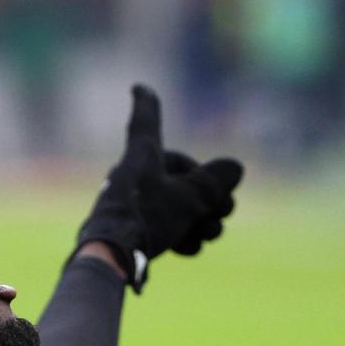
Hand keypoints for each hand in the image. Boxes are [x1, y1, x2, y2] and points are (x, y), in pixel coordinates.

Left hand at [76, 85, 242, 291]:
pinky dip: (180, 236)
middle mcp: (134, 175)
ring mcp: (133, 204)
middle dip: (210, 196)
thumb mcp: (192, 198)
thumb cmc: (147, 219)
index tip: (138, 87)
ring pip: (177, 205)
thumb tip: (233, 168)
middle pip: (181, 176)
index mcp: (142, 155)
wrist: (111, 258)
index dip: (147, 104)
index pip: (146, 122)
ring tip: (209, 233)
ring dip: (201, 220)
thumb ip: (216, 181)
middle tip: (225, 210)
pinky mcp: (131, 231)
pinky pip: (164, 227)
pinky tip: (188, 248)